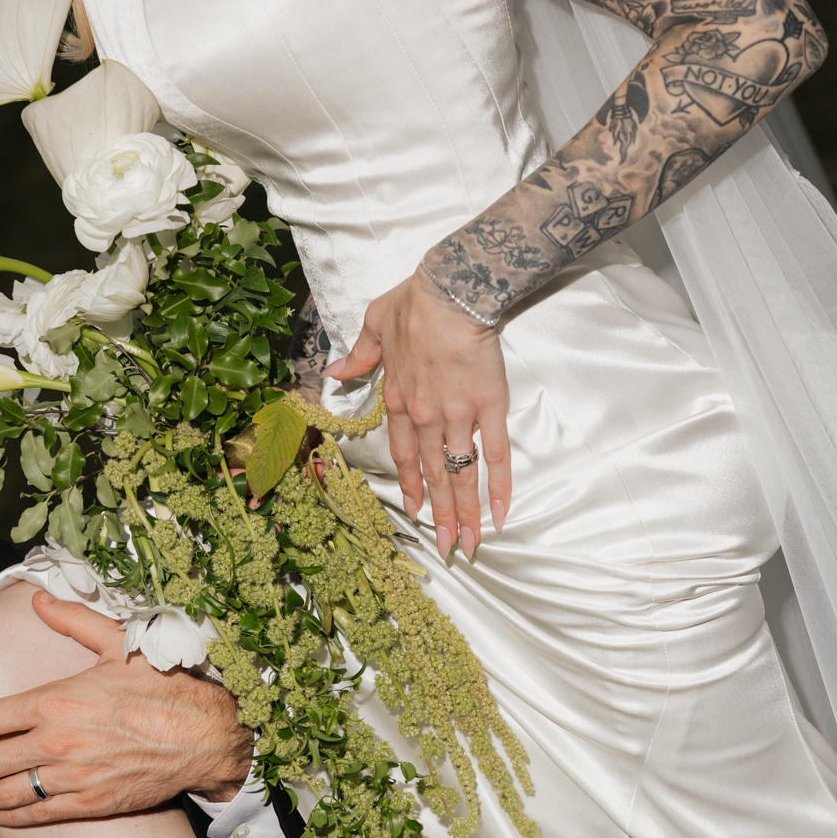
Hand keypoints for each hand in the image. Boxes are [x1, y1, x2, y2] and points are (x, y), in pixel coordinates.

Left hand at [0, 592, 252, 825]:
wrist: (208, 735)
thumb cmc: (167, 690)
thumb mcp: (119, 645)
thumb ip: (73, 620)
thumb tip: (40, 601)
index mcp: (57, 699)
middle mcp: (59, 740)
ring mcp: (75, 776)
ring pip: (8, 792)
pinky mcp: (94, 802)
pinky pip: (40, 814)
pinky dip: (12, 817)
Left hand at [327, 269, 511, 558]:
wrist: (451, 290)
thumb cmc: (415, 302)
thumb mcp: (374, 324)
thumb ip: (359, 355)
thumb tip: (335, 371)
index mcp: (399, 400)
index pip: (404, 454)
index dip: (410, 485)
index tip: (414, 510)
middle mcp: (426, 417)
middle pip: (434, 475)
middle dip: (441, 515)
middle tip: (448, 547)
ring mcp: (457, 417)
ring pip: (460, 474)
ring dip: (465, 514)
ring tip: (471, 545)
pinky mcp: (488, 409)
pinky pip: (494, 455)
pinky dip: (498, 487)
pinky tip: (501, 513)